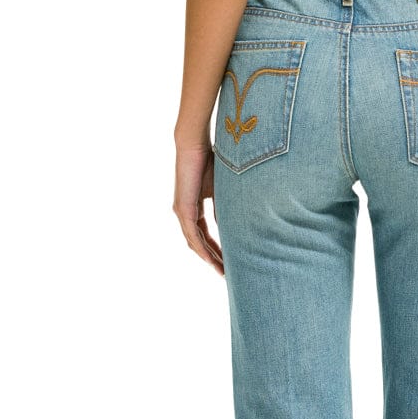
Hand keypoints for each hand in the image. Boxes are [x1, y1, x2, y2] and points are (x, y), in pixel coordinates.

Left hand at [173, 142, 223, 275]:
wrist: (195, 144)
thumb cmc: (211, 160)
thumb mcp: (223, 189)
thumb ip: (225, 207)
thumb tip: (236, 225)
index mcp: (193, 207)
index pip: (204, 235)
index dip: (216, 249)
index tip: (229, 261)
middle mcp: (184, 212)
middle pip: (198, 243)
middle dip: (213, 259)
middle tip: (227, 274)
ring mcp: (182, 211)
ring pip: (194, 243)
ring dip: (208, 258)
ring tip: (222, 271)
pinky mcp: (183, 209)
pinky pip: (193, 235)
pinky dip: (202, 249)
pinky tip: (212, 260)